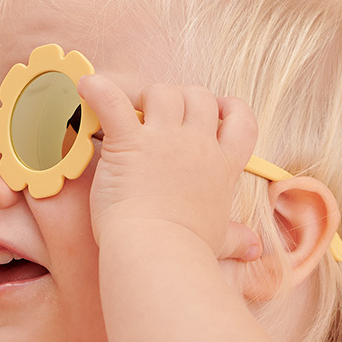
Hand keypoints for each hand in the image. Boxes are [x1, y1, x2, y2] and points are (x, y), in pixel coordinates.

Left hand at [79, 74, 261, 260]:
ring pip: (163, 92)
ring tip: (131, 116)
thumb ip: (236, 237)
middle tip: (160, 118)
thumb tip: (254, 248)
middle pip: (198, 96)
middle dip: (181, 99)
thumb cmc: (187, 251)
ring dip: (146, 97)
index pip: (240, 119)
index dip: (229, 108)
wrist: (158, 254)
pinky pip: (113, 101)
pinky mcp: (129, 143)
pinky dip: (98, 91)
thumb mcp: (219, 239)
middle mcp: (198, 145)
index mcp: (223, 166)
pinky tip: (88, 87)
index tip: (216, 111)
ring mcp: (164, 141)